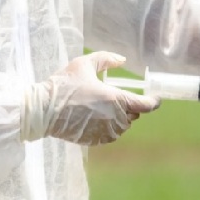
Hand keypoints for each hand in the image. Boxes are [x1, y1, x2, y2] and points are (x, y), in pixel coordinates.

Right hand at [20, 52, 159, 145]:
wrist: (43, 110)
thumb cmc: (64, 85)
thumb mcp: (85, 64)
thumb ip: (107, 59)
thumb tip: (122, 60)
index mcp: (115, 99)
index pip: (145, 105)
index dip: (153, 102)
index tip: (156, 99)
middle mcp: (114, 118)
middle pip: (133, 115)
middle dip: (130, 107)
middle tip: (115, 97)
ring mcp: (105, 132)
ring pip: (123, 126)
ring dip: (119, 118)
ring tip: (103, 107)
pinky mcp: (95, 140)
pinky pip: (110, 135)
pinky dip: (108, 127)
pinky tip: (94, 118)